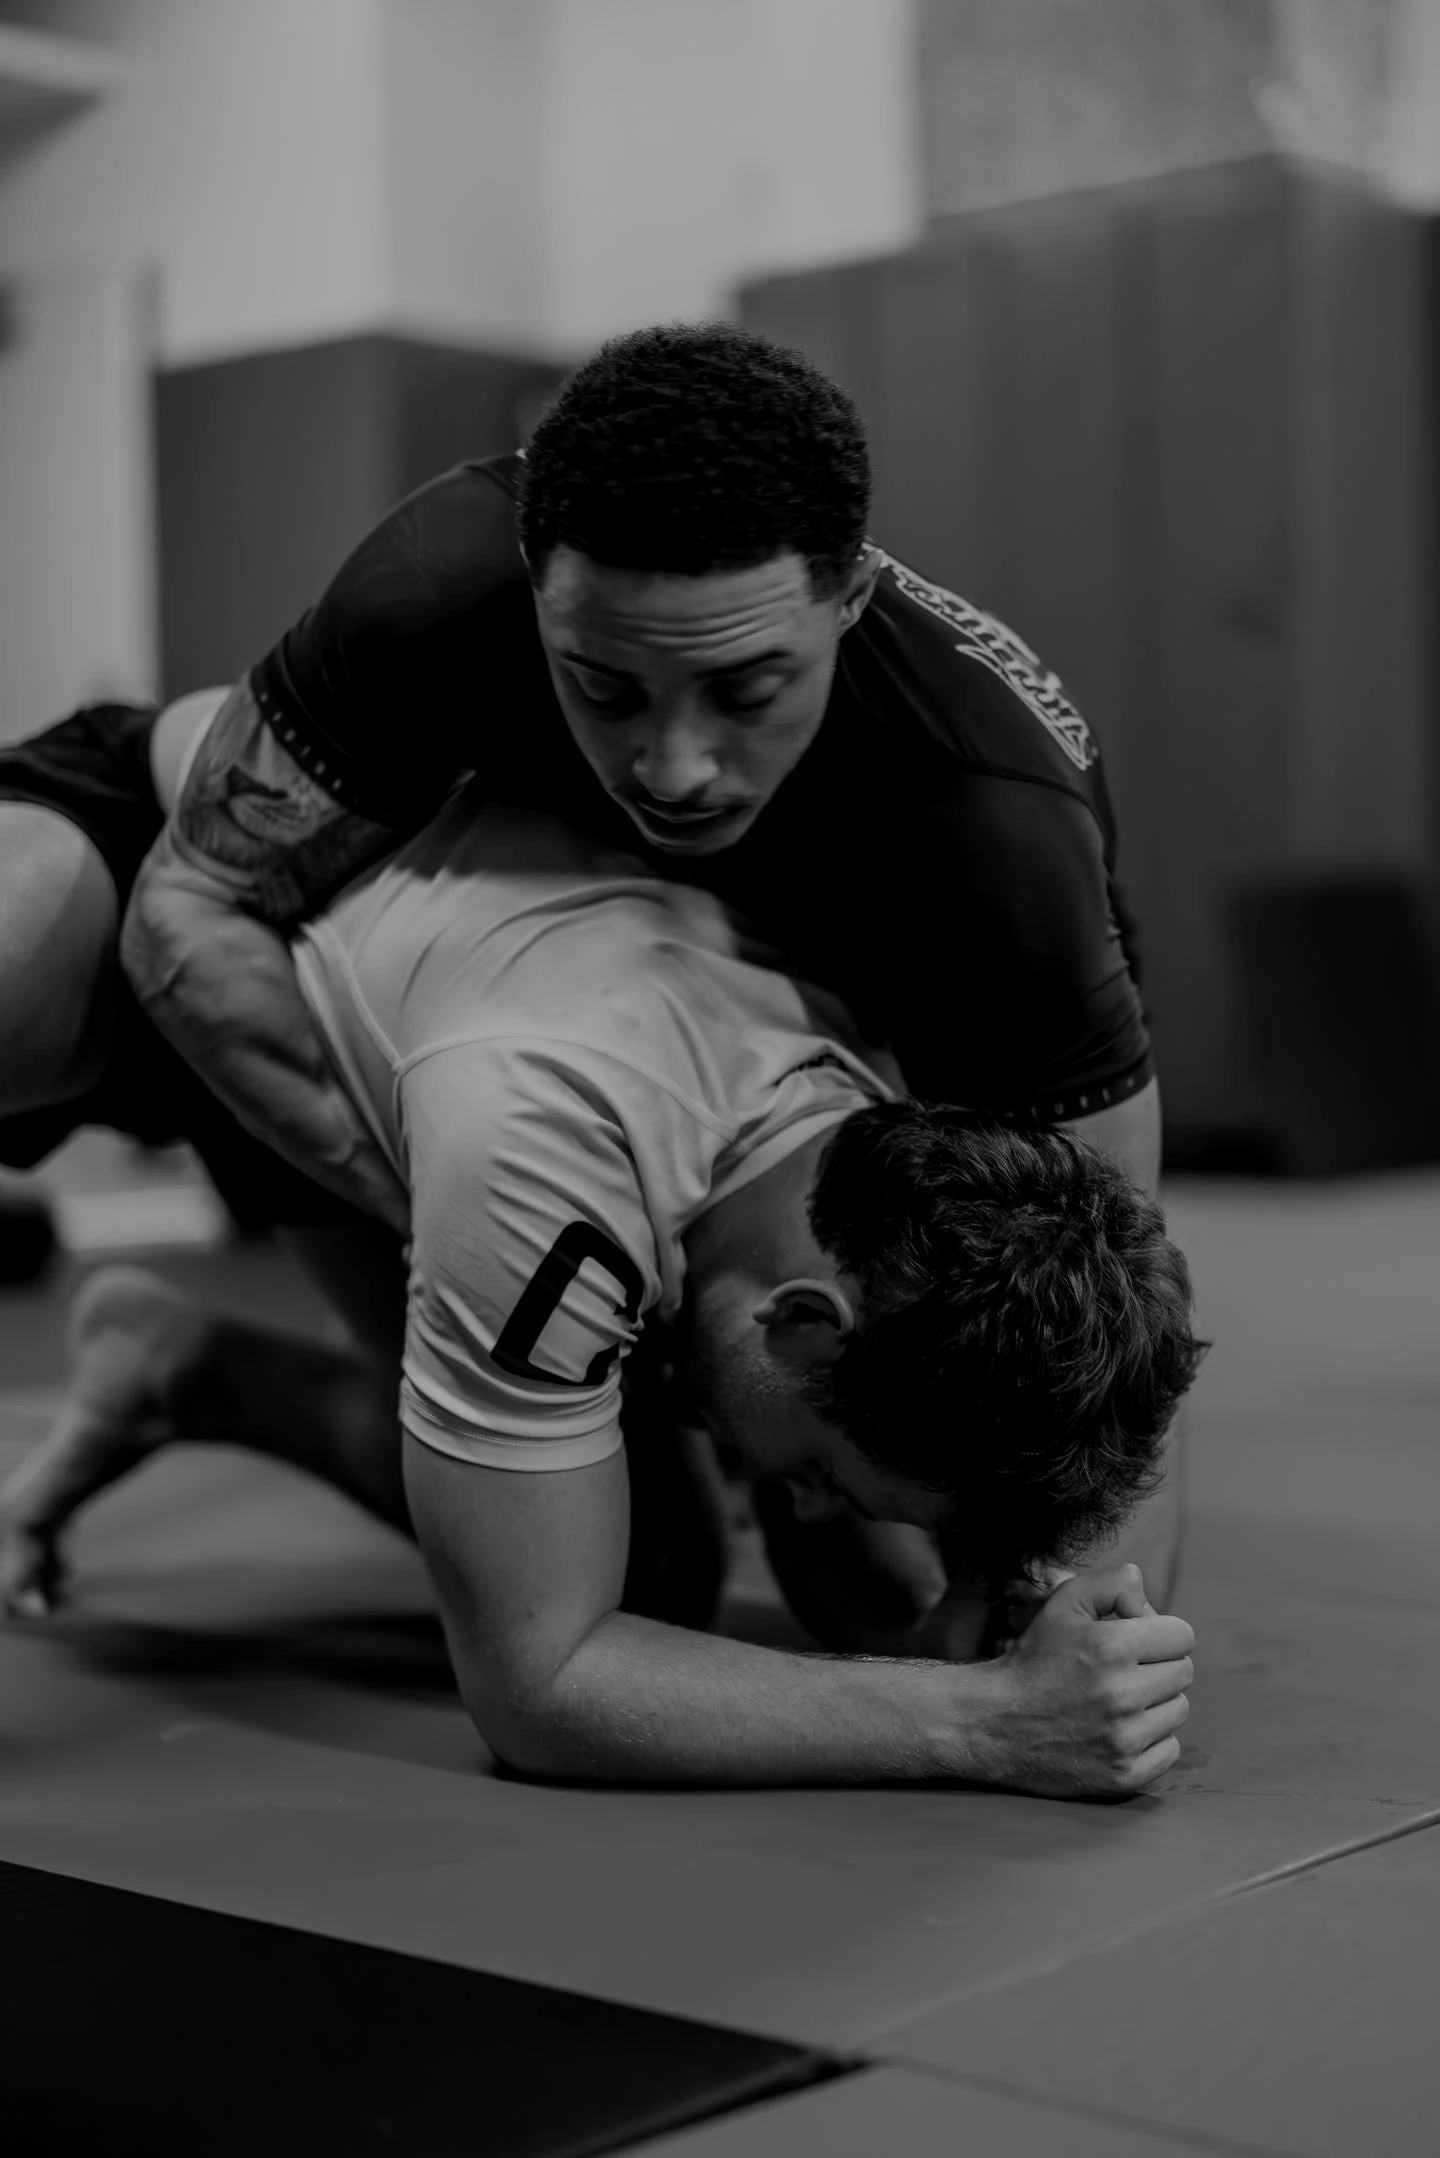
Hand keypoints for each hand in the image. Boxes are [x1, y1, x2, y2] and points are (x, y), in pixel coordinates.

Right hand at [968, 1563, 1192, 1799]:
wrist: (993, 1723)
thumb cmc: (1034, 1659)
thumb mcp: (1063, 1604)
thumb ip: (1112, 1583)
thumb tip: (1148, 1597)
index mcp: (1111, 1647)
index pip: (1183, 1636)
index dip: (1160, 1634)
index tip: (1136, 1643)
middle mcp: (1122, 1694)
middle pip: (1184, 1673)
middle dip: (1158, 1666)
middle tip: (1123, 1672)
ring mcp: (1123, 1740)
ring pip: (1178, 1711)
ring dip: (1155, 1704)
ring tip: (1117, 1702)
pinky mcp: (1123, 1776)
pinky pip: (1170, 1751)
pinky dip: (1151, 1741)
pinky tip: (1118, 1732)